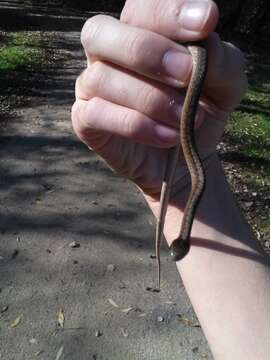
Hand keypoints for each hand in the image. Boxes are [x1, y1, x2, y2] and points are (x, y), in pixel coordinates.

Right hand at [72, 0, 246, 196]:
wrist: (185, 157)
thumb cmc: (200, 112)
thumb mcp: (225, 87)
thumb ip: (222, 62)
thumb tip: (208, 41)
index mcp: (139, 32)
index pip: (140, 8)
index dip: (169, 12)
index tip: (207, 22)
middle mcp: (108, 54)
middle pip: (99, 32)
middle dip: (147, 51)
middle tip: (187, 74)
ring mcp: (92, 87)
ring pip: (101, 78)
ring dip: (149, 99)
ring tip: (183, 118)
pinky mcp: (85, 120)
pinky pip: (96, 114)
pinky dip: (137, 125)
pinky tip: (168, 136)